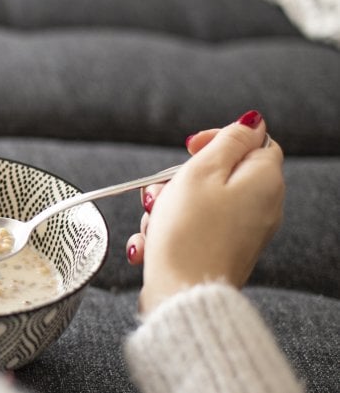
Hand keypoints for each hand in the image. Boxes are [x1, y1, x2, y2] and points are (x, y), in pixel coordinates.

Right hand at [125, 111, 284, 313]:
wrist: (182, 294)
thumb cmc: (189, 233)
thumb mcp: (202, 172)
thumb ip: (228, 141)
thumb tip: (252, 122)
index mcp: (263, 181)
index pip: (254, 141)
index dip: (219, 139)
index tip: (189, 148)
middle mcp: (261, 207)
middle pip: (220, 174)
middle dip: (181, 179)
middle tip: (162, 192)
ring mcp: (242, 233)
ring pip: (200, 203)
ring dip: (168, 207)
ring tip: (154, 223)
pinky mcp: (222, 254)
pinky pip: (194, 230)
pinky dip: (170, 232)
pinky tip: (152, 244)